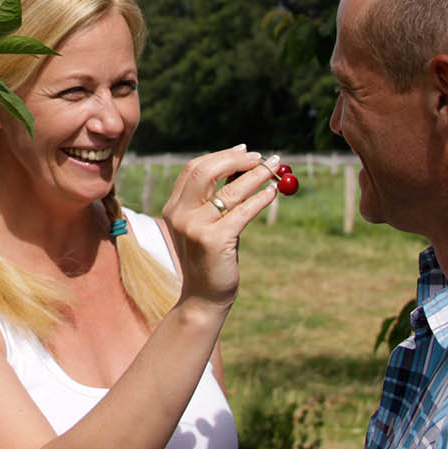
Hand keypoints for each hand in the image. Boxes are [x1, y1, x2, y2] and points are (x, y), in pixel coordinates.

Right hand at [160, 145, 278, 310]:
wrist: (202, 298)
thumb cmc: (210, 259)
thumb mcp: (207, 225)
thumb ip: (217, 199)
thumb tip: (245, 168)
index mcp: (173, 207)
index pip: (194, 169)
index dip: (221, 156)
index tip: (245, 150)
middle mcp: (179, 214)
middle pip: (205, 172)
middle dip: (235, 160)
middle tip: (260, 157)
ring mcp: (194, 227)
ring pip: (228, 190)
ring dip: (255, 176)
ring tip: (274, 169)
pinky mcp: (214, 240)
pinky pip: (242, 212)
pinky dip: (260, 199)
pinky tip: (272, 193)